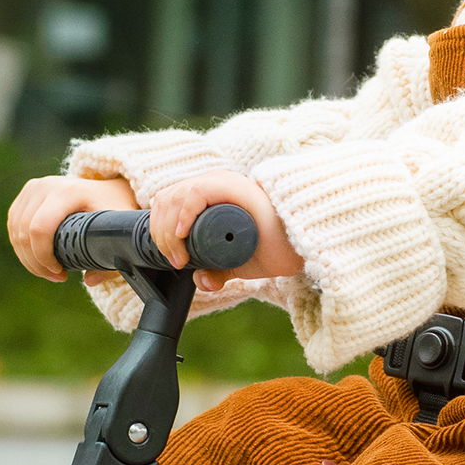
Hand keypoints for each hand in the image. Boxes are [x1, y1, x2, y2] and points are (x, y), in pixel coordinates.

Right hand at [8, 173, 137, 282]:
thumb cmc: (117, 211)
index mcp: (69, 192)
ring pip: (16, 231)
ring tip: (50, 271)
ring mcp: (34, 187)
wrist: (111, 188)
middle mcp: (47, 185)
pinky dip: (22, 247)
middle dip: (36, 263)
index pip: (40, 229)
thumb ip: (111, 260)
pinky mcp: (27, 193)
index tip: (61, 273)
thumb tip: (89, 281)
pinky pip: (14, 226)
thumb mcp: (121, 233)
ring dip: (28, 258)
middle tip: (57, 276)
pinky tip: (38, 259)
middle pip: (24, 233)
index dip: (43, 256)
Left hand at [146, 170, 304, 291]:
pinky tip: (184, 234)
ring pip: (176, 196)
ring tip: (182, 256)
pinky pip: (197, 192)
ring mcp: (224, 182)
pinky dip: (183, 214)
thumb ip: (218, 270)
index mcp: (211, 195)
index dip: (160, 229)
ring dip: (169, 229)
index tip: (173, 258)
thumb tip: (202, 281)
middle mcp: (214, 183)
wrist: (303, 246)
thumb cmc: (276, 248)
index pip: (170, 202)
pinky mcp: (233, 187)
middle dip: (161, 233)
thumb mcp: (237, 262)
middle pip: (168, 198)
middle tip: (176, 260)